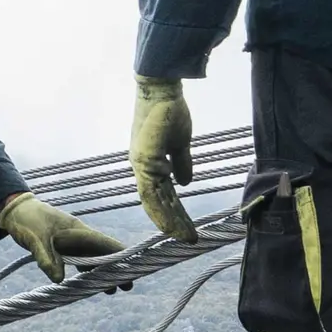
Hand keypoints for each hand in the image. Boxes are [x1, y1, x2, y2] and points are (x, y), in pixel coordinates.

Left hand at [0, 192, 125, 284]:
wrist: (14, 209)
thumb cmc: (27, 220)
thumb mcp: (35, 239)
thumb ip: (46, 258)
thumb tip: (59, 280)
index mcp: (78, 232)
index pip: (105, 244)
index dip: (120, 256)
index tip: (132, 268)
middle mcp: (79, 236)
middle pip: (102, 254)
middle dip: (115, 269)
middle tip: (127, 287)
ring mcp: (72, 241)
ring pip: (92, 258)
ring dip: (101, 272)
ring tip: (111, 290)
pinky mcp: (62, 245)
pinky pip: (80, 259)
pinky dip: (86, 270)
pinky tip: (89, 280)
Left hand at [126, 77, 196, 239]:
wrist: (163, 91)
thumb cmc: (170, 113)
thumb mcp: (180, 144)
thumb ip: (181, 164)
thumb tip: (185, 183)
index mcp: (150, 165)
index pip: (162, 196)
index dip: (173, 213)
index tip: (186, 228)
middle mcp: (142, 168)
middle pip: (158, 203)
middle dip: (174, 223)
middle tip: (190, 240)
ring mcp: (142, 165)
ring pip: (154, 202)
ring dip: (171, 221)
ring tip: (187, 237)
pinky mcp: (145, 159)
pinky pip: (152, 190)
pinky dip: (162, 208)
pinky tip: (173, 222)